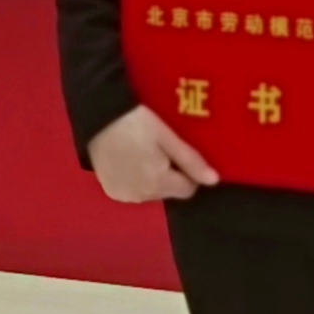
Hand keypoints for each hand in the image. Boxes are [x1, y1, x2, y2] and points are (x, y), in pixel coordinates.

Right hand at [88, 106, 220, 202]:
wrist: (98, 117)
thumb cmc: (136, 122)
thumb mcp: (166, 136)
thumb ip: (190, 160)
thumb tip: (215, 181)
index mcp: (157, 183)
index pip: (188, 190)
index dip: (188, 172)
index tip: (177, 152)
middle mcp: (141, 196)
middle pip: (169, 192)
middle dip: (170, 174)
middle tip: (158, 148)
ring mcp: (124, 196)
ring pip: (152, 192)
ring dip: (153, 178)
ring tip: (142, 152)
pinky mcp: (111, 192)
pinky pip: (134, 191)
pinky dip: (136, 180)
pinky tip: (130, 160)